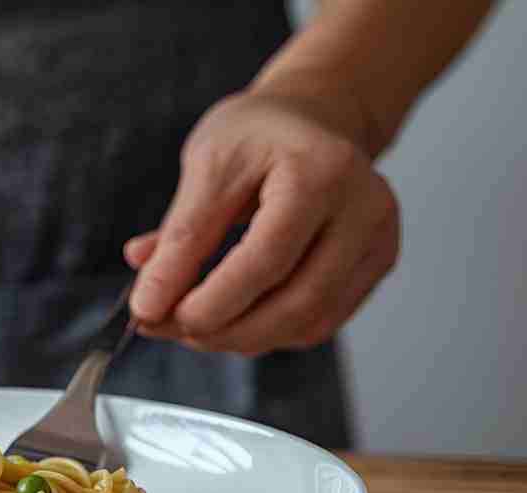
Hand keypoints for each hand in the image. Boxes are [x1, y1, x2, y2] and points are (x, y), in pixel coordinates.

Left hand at [125, 90, 399, 355]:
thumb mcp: (207, 168)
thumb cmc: (255, 137)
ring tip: (190, 325)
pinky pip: (318, 323)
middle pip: (297, 302)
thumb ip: (180, 239)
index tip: (154, 317)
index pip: (267, 259)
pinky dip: (268, 334)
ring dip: (242, 339)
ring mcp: (378, 242)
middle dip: (224, 330)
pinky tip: (229, 319)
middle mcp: (365, 210)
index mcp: (322, 173)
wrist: (309, 118)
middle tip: (168, 328)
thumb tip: (148, 306)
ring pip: (308, 323)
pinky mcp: (374, 267)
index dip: (212, 300)